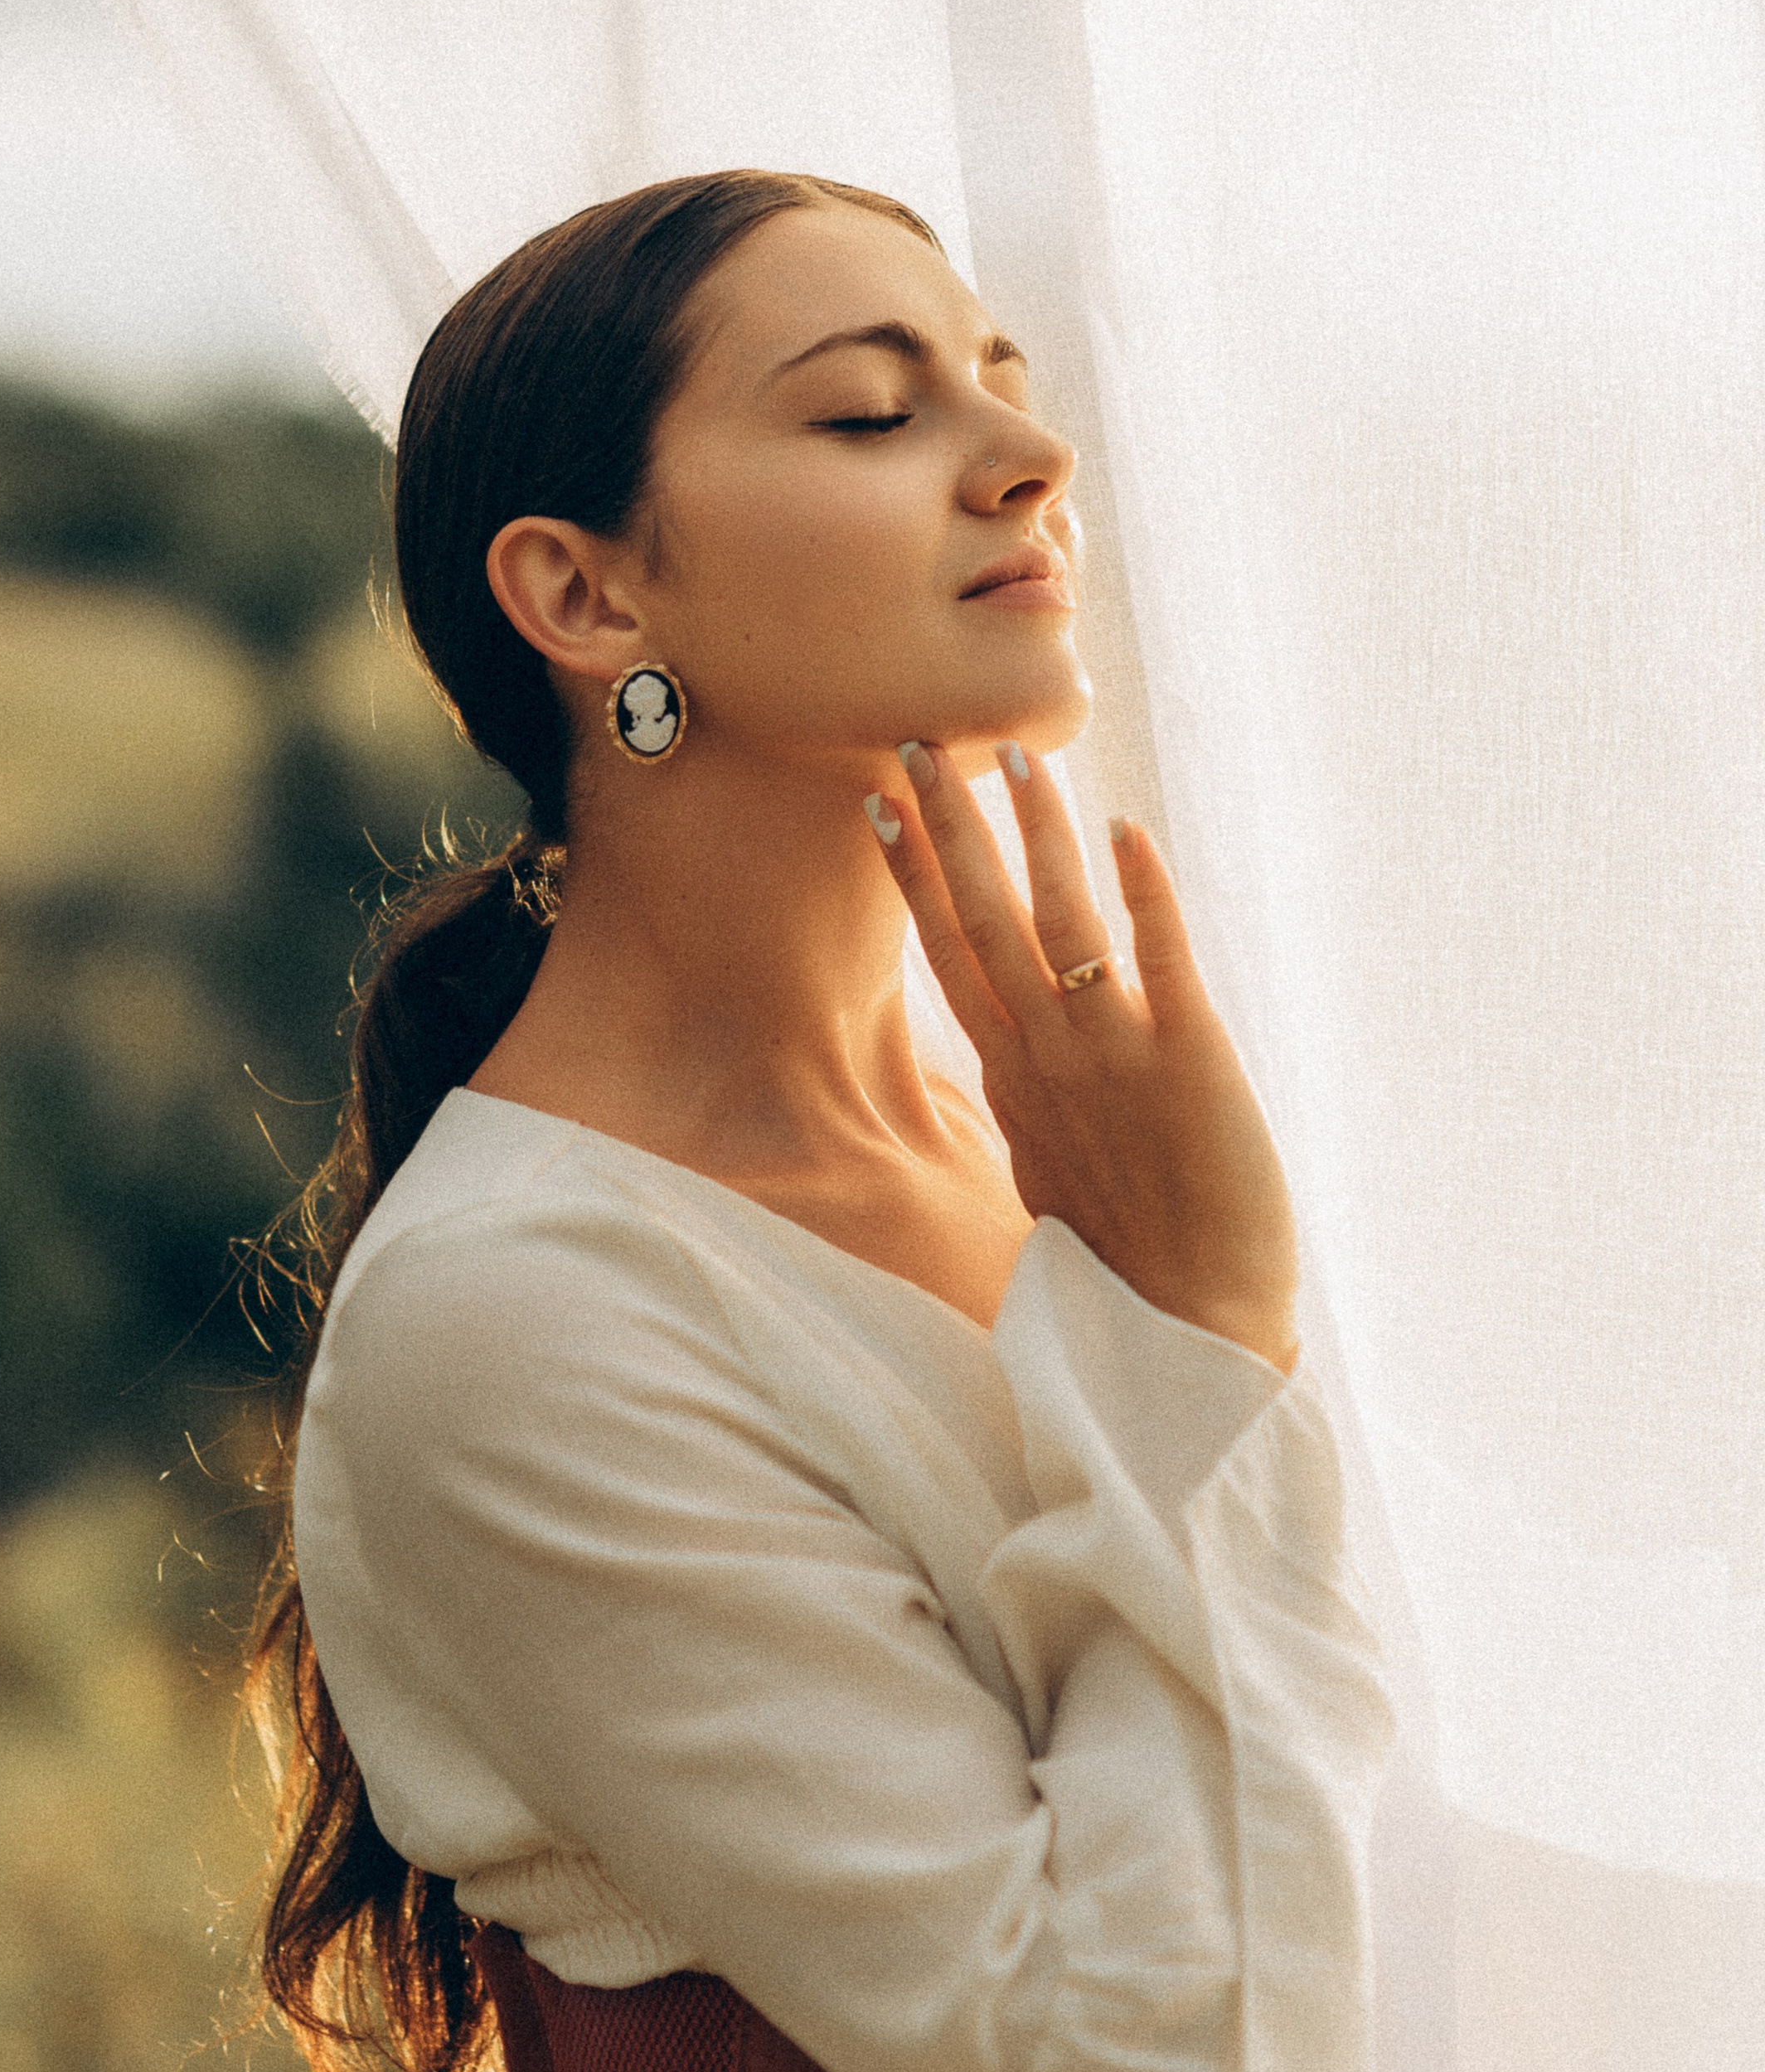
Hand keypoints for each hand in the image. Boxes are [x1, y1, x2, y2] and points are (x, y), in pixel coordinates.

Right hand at [868, 744, 1299, 1371]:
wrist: (1192, 1328)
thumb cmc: (1123, 1259)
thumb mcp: (1046, 1166)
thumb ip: (1028, 1099)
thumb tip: (1009, 1063)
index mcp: (1012, 1078)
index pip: (948, 954)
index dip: (913, 875)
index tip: (880, 805)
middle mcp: (1048, 1055)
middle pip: (983, 920)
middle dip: (950, 829)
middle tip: (923, 744)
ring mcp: (1114, 1054)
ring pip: (1060, 921)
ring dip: (1038, 836)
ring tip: (1020, 758)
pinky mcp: (1191, 1060)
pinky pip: (1162, 959)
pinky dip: (1145, 894)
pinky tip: (1129, 834)